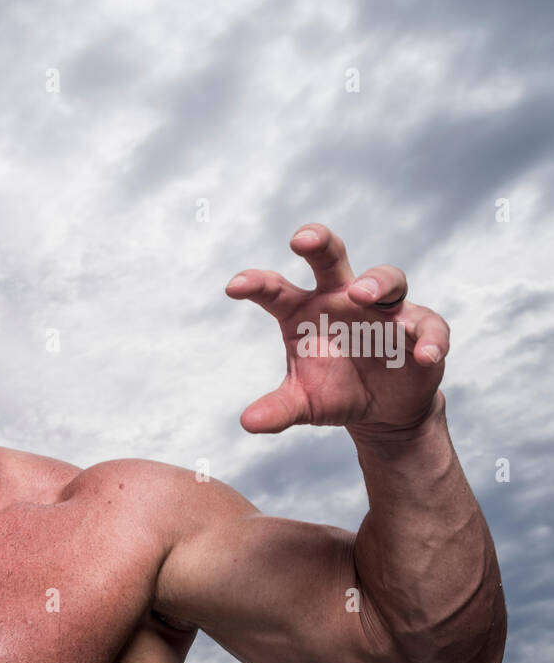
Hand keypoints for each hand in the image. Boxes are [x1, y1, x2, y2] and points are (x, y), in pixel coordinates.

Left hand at [226, 224, 448, 434]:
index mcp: (304, 311)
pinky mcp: (420, 327)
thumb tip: (248, 423)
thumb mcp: (304, 404)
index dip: (256, 283)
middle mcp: (342, 299)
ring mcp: (384, 309)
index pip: (276, 290)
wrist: (381, 410)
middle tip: (301, 239)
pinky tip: (425, 355)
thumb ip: (278, 409)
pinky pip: (427, 325)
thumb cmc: (335, 393)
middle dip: (319, 243)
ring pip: (386, 279)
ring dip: (375, 282)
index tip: (234, 287)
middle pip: (331, 259)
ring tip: (361, 295)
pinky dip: (428, 338)